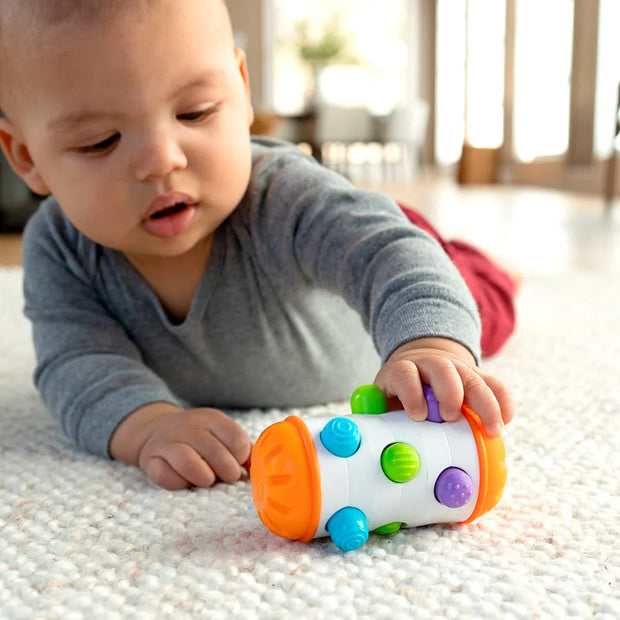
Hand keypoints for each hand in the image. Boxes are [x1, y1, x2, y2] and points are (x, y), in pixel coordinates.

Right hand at [110, 403, 252, 488]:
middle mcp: (189, 427)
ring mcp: (167, 442)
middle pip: (215, 452)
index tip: (240, 464)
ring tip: (208, 481)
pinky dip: (178, 484)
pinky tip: (185, 482)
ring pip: (188, 462)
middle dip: (227, 472)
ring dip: (204, 478)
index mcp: (212, 419)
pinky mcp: (150, 459)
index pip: (236, 438)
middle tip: (227, 478)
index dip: (241, 457)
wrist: (157, 429)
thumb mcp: (221, 434)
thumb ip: (242, 449)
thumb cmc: (200, 438)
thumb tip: (261, 469)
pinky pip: (165, 476)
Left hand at [374, 337, 513, 435]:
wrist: (419, 367)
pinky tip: (505, 421)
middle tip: (451, 418)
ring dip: (485, 404)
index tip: (418, 415)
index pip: (405, 373)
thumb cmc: (400, 395)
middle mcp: (431, 365)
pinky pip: (495, 384)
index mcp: (402, 370)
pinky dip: (503, 402)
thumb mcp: (384, 402)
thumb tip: (379, 449)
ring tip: (491, 431)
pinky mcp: (478, 377)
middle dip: (449, 394)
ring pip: (473, 378)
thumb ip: (380, 420)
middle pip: (442, 370)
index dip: (411, 392)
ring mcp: (457, 369)